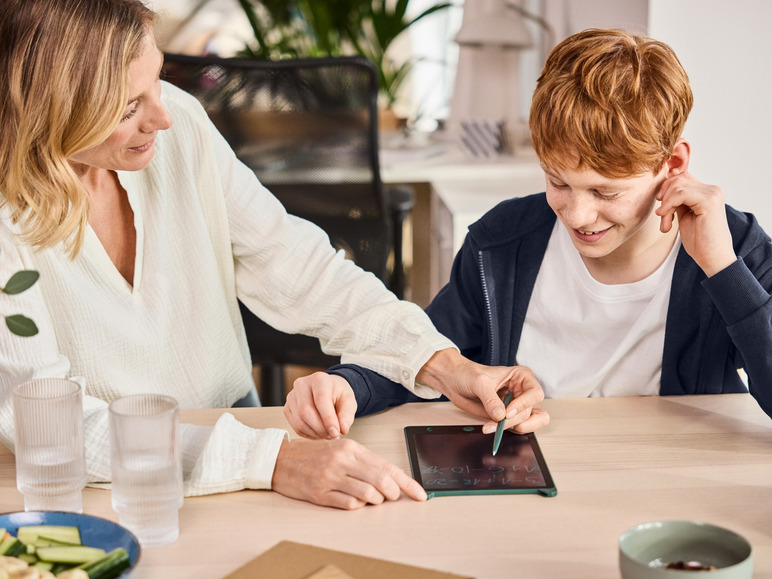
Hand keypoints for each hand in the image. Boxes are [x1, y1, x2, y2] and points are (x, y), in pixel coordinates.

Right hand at [271, 438, 426, 508]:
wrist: (280, 459)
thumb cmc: (313, 454)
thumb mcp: (340, 449)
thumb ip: (364, 461)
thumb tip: (391, 478)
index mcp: (351, 447)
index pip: (387, 466)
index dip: (407, 483)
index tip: (420, 494)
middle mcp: (342, 460)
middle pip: (381, 481)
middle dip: (394, 493)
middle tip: (393, 497)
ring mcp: (330, 477)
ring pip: (368, 494)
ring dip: (376, 501)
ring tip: (372, 498)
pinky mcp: (319, 493)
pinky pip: (348, 504)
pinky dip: (357, 506)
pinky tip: (353, 501)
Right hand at [284, 372, 356, 438]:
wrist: (328, 390)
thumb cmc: (337, 395)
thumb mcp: (349, 401)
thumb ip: (346, 415)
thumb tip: (342, 429)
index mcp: (319, 379)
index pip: (320, 400)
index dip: (328, 419)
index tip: (336, 433)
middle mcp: (302, 385)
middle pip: (306, 412)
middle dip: (321, 429)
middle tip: (333, 436)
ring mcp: (291, 396)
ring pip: (299, 422)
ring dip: (315, 433)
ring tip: (327, 434)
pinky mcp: (287, 408)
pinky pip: (295, 426)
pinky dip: (308, 434)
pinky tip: (318, 432)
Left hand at [416, 349, 548, 432]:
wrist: (454, 381)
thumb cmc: (468, 373)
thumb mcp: (479, 383)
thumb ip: (490, 399)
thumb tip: (500, 416)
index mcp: (521, 377)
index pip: (535, 393)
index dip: (524, 404)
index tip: (507, 411)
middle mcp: (522, 391)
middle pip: (529, 411)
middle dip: (513, 420)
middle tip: (497, 422)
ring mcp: (515, 405)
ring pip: (525, 422)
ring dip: (508, 427)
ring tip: (490, 426)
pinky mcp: (506, 416)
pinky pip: (514, 428)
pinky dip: (504, 431)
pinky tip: (490, 427)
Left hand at [655, 171, 735, 276]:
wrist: (713, 257)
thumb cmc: (699, 240)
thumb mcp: (684, 214)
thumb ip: (678, 200)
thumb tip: (666, 184)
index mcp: (707, 191)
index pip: (681, 177)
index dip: (666, 190)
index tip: (662, 209)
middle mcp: (712, 189)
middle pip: (677, 179)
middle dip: (664, 198)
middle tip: (663, 218)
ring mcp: (712, 194)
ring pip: (677, 186)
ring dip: (665, 206)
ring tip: (666, 224)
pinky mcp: (709, 201)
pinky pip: (680, 194)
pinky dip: (668, 206)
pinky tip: (667, 222)